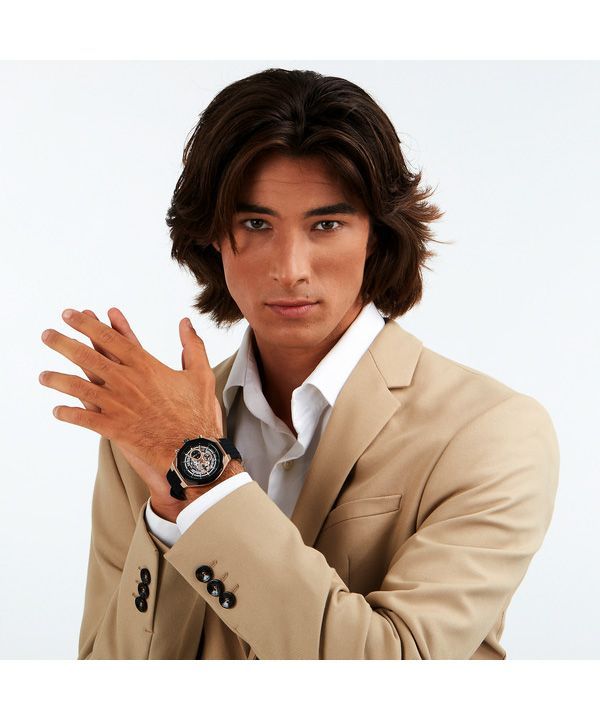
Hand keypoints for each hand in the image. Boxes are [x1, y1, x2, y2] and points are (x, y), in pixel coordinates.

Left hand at [39, 307, 224, 508]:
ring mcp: (118, 405)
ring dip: (58, 380)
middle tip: (47, 335)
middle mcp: (127, 382)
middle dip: (64, 344)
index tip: (72, 315)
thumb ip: (192, 346)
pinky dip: (69, 414)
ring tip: (43, 375)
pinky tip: (58, 411)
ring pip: (79, 387)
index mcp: (145, 365)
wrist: (193, 451)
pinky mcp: (114, 428)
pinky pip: (84, 420)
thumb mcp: (201, 374)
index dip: (87, 325)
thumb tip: (186, 323)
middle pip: (87, 357)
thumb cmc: (199, 413)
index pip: (110, 338)